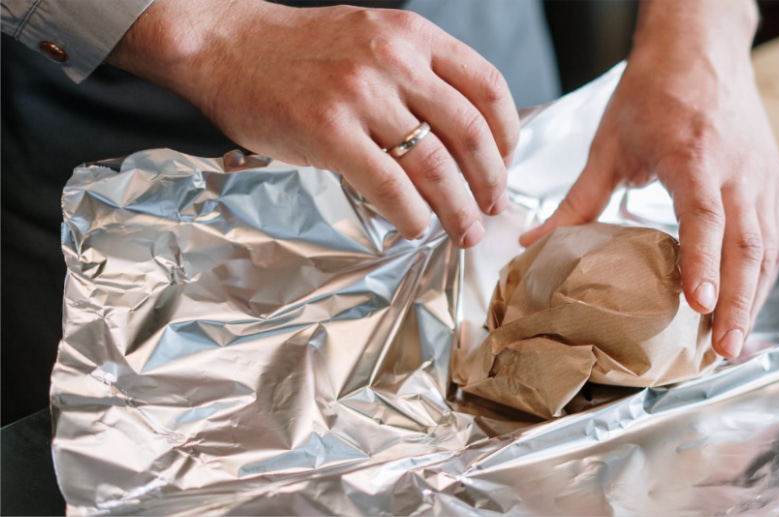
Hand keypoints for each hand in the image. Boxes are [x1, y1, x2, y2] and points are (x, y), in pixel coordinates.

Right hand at [108, 0, 518, 247]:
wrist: (226, 45)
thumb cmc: (301, 50)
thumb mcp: (374, 38)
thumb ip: (420, 73)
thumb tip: (467, 133)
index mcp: (413, 35)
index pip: (488, 87)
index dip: (508, 134)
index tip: (506, 163)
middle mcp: (394, 59)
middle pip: (470, 132)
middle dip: (491, 180)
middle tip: (493, 206)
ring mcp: (361, 95)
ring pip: (434, 164)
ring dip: (458, 208)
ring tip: (465, 230)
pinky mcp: (328, 131)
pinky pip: (388, 185)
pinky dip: (411, 214)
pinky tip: (414, 227)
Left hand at [519, 5, 778, 359]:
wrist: (702, 45)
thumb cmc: (655, 90)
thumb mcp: (610, 142)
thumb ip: (578, 201)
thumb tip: (533, 245)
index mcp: (694, 155)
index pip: (705, 217)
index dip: (703, 263)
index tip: (698, 304)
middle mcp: (736, 169)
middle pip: (747, 245)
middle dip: (738, 303)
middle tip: (724, 350)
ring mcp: (760, 176)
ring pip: (767, 247)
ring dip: (755, 298)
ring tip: (736, 344)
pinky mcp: (770, 181)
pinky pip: (774, 237)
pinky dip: (763, 276)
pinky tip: (749, 305)